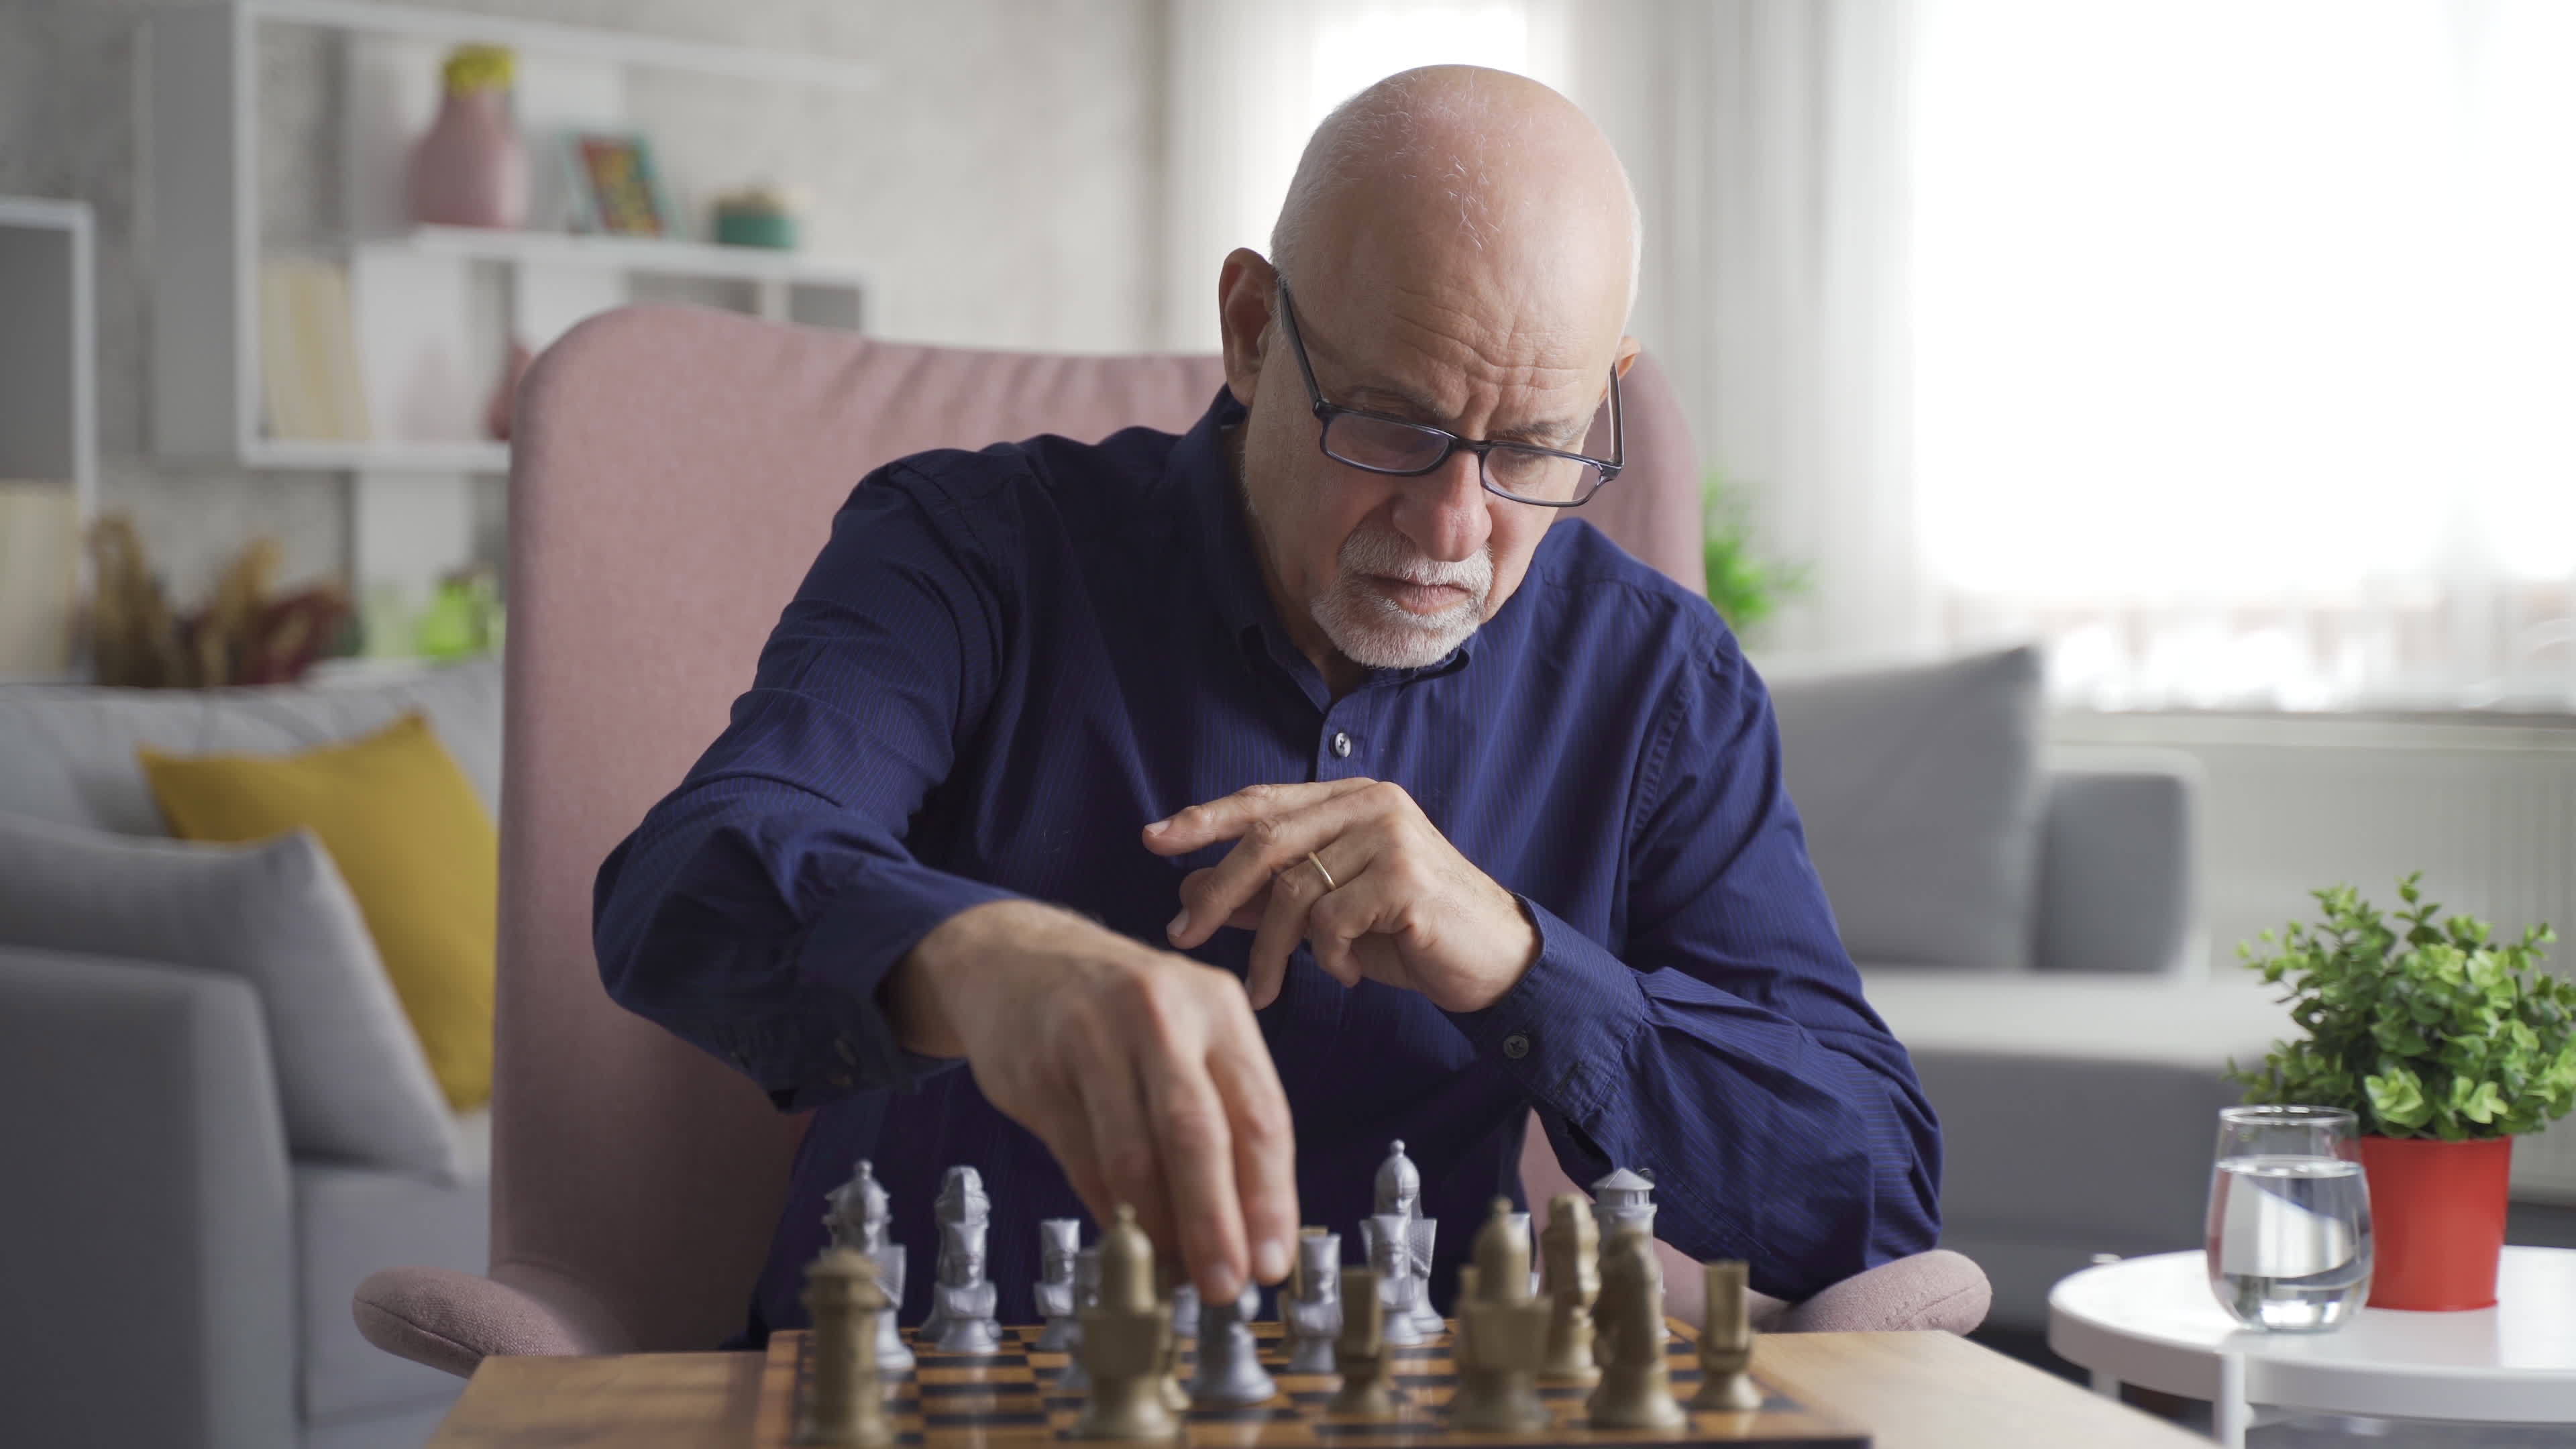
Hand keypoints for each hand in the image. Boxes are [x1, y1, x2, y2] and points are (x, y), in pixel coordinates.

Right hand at [883, 901, 1298, 1302]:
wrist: (1016, 958)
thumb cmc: (1121, 1011)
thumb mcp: (1187, 1034)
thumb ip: (1220, 1115)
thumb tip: (1244, 1229)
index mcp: (1218, 1007)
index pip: (1260, 1115)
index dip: (1270, 1198)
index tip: (1272, 1262)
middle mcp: (1161, 1013)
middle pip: (1198, 1133)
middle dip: (1216, 1221)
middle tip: (1226, 1285)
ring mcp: (1093, 1036)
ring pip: (1133, 1152)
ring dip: (1158, 1226)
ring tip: (1175, 1273)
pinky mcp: (1038, 1067)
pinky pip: (1081, 1158)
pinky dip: (1109, 1208)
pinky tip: (1128, 1238)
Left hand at [1142, 779, 1541, 1012]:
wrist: (1493, 962)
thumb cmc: (1408, 934)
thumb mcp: (1327, 914)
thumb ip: (1265, 897)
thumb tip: (1187, 892)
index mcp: (1349, 799)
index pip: (1261, 801)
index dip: (1203, 819)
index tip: (1153, 839)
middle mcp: (1370, 804)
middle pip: (1266, 841)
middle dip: (1216, 893)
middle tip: (1183, 937)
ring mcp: (1391, 836)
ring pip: (1295, 890)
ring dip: (1271, 949)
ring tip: (1270, 989)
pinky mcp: (1406, 878)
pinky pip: (1333, 921)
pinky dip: (1329, 957)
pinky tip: (1347, 974)